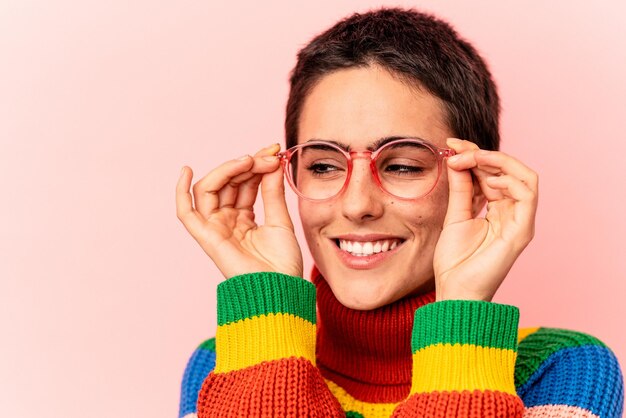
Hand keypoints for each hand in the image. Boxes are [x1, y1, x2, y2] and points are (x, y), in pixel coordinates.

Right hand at [176, 143, 302, 278]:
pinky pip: (185, 212)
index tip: (274, 152)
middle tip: (268, 156)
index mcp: (244, 218)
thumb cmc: (282, 264)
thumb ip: (272, 191)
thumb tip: (273, 162)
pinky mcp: (207, 236)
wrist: (280, 289)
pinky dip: (180, 191)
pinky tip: (187, 170)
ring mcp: (215, 228)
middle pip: (227, 182)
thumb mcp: (281, 220)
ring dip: (228, 169)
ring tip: (249, 161)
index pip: (244, 182)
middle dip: (247, 164)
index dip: (257, 164)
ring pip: (210, 188)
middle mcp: (227, 221)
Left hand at [433, 138, 537, 301]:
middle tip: (456, 149)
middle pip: (508, 170)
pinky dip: (509, 179)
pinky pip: (528, 194)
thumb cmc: (454, 261)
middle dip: (482, 154)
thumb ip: (461, 188)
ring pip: (525, 176)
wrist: (455, 290)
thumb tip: (457, 159)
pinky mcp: (523, 230)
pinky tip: (486, 179)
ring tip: (470, 160)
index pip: (492, 172)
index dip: (474, 154)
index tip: (451, 144)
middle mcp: (511, 212)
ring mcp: (519, 221)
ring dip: (498, 161)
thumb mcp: (455, 215)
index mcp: (496, 209)